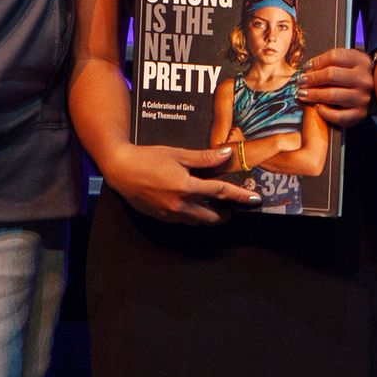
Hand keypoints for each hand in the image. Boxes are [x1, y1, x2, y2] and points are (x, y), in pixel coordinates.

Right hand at [100, 142, 259, 224]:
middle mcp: (180, 205)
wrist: (121, 169)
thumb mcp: (178, 154)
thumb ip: (203, 158)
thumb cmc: (149, 157)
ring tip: (213, 204)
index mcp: (187, 187)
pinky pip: (184, 221)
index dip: (240, 197)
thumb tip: (226, 154)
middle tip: (231, 205)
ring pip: (198, 222)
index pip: (220, 193)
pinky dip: (193, 215)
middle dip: (225, 213)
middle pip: (213, 217)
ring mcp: (170, 214)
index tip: (255, 200)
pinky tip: (192, 204)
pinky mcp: (162, 218)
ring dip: (209, 215)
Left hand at [298, 47, 372, 127]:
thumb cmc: (355, 76)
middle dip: (312, 79)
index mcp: (361, 61)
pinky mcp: (360, 114)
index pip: (334, 56)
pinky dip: (324, 112)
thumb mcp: (349, 61)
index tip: (306, 68)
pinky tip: (318, 107)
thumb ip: (331, 61)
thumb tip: (308, 69)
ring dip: (314, 94)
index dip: (316, 61)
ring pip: (332, 95)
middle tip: (301, 82)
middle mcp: (364, 79)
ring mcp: (363, 97)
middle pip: (331, 74)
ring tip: (304, 94)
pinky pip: (338, 115)